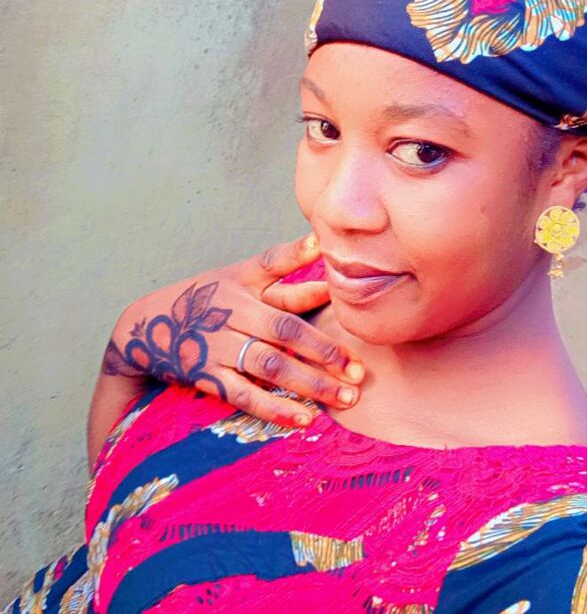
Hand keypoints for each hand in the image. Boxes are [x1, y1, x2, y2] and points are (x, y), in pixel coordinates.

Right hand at [89, 234, 364, 463]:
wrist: (147, 325)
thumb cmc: (207, 297)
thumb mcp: (239, 275)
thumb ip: (283, 267)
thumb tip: (321, 247)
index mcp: (243, 284)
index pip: (282, 286)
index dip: (311, 287)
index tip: (344, 299)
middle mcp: (232, 313)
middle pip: (284, 331)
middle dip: (325, 352)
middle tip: (359, 372)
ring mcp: (219, 346)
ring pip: (270, 366)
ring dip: (310, 383)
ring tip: (345, 398)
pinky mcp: (209, 376)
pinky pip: (245, 396)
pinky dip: (275, 408)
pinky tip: (304, 419)